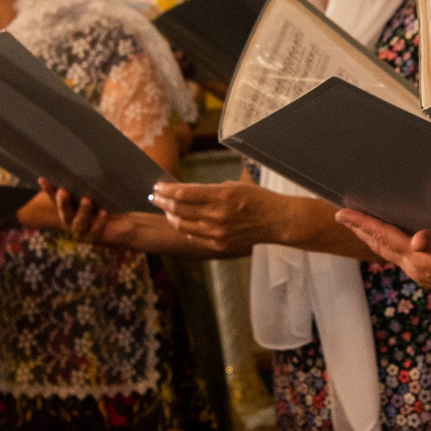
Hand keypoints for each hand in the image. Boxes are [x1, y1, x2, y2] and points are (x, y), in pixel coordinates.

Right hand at [43, 180, 139, 246]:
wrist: (123, 225)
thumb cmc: (107, 205)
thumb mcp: (98, 193)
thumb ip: (87, 184)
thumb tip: (82, 165)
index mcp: (68, 208)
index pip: (55, 199)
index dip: (49, 190)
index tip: (43, 179)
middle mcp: (70, 221)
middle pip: (64, 212)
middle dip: (63, 202)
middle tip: (63, 191)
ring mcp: (80, 231)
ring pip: (79, 222)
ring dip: (82, 211)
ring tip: (87, 200)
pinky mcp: (92, 238)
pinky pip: (94, 230)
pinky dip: (98, 222)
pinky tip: (103, 212)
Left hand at [149, 178, 292, 249]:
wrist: (276, 221)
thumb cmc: (257, 199)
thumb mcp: (233, 186)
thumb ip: (209, 191)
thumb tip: (185, 192)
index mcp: (220, 195)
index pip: (183, 193)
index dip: (166, 190)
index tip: (157, 187)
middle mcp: (216, 215)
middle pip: (178, 209)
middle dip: (162, 202)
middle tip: (154, 197)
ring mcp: (217, 232)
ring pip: (182, 225)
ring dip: (170, 216)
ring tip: (165, 210)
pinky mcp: (219, 244)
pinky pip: (193, 237)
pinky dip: (184, 229)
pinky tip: (181, 222)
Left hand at [332, 213, 430, 314]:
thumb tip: (416, 239)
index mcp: (417, 259)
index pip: (384, 236)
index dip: (362, 223)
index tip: (342, 213)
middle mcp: (413, 267)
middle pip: (379, 245)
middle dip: (360, 230)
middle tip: (342, 217)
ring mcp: (419, 272)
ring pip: (387, 252)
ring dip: (371, 238)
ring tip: (359, 228)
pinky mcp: (428, 274)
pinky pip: (399, 257)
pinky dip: (387, 245)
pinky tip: (391, 243)